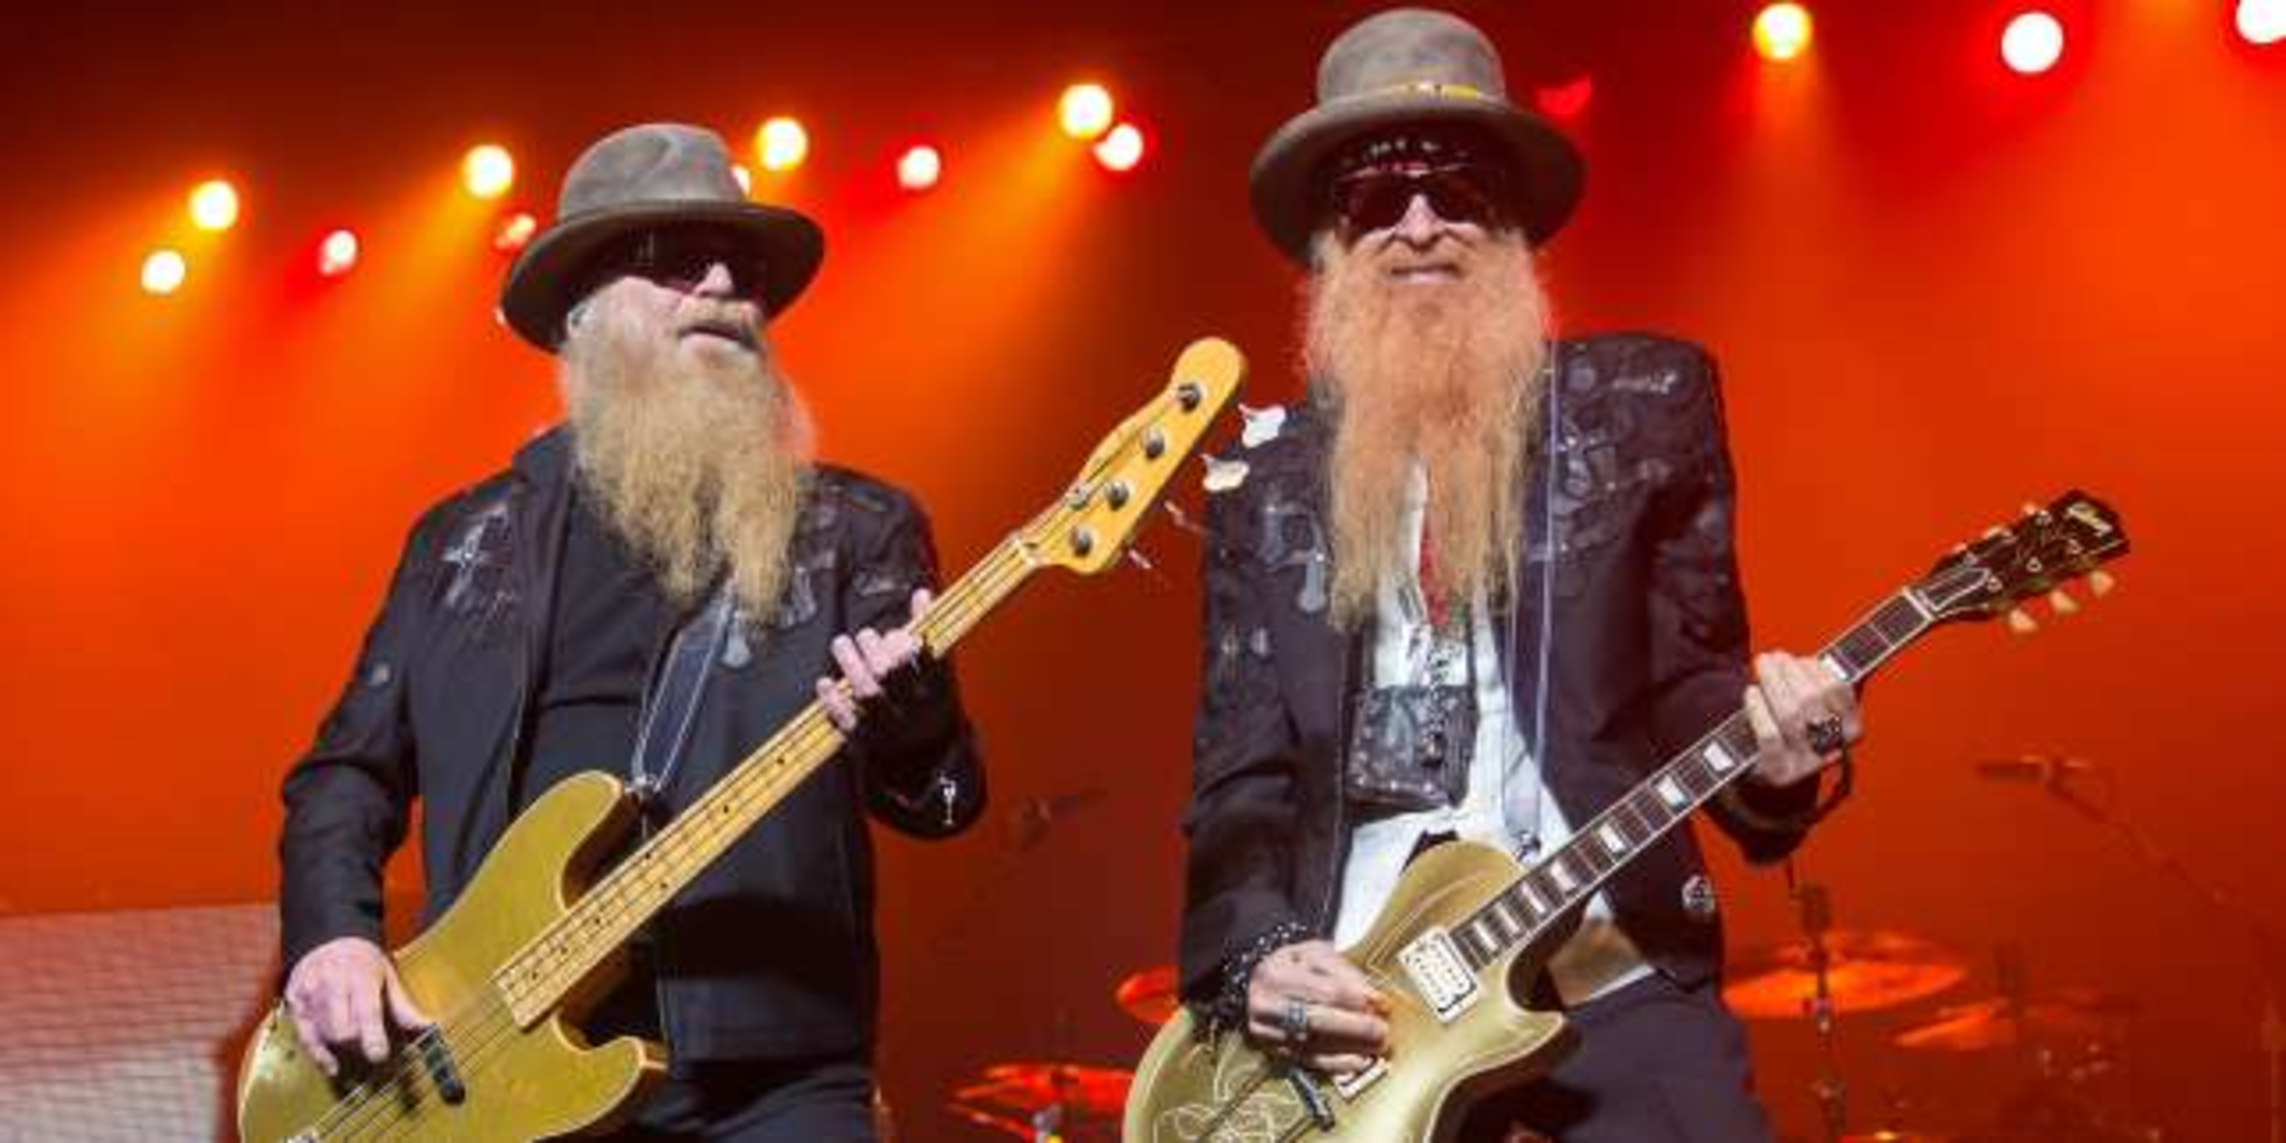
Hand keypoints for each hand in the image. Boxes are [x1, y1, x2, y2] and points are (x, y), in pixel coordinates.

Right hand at [282, 936, 430, 1076]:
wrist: (328, 939)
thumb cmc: (364, 960)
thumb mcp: (388, 975)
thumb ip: (403, 1005)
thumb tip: (427, 1027)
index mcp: (360, 975)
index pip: (365, 1012)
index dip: (372, 1037)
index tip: (379, 1055)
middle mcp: (331, 984)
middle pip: (341, 1030)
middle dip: (356, 1044)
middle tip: (367, 1044)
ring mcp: (309, 994)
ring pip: (323, 1035)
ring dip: (340, 1047)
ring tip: (353, 1042)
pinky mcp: (294, 1003)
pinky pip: (304, 1037)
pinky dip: (318, 1054)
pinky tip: (332, 1065)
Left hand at [817, 589, 934, 733]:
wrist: (923, 761)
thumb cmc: (927, 703)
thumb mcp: (938, 674)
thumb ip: (928, 633)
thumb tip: (921, 592)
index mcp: (938, 694)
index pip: (929, 664)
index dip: (913, 645)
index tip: (900, 634)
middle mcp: (916, 712)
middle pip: (893, 675)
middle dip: (876, 649)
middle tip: (866, 634)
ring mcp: (890, 729)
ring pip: (869, 693)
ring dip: (851, 664)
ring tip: (840, 642)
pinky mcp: (867, 743)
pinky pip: (847, 721)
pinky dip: (833, 701)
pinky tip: (824, 681)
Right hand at [1245, 939, 1390, 1074]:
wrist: (1259, 985)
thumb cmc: (1293, 967)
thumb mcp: (1314, 954)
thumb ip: (1344, 971)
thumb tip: (1375, 998)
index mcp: (1276, 974)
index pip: (1324, 990)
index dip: (1356, 999)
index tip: (1382, 1003)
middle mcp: (1266, 1005)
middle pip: (1317, 1020)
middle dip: (1355, 1027)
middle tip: (1382, 1030)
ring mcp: (1267, 1032)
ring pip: (1313, 1044)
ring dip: (1350, 1048)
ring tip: (1376, 1047)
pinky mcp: (1274, 1053)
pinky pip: (1309, 1062)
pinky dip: (1336, 1064)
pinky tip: (1358, 1062)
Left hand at [1743, 650, 1861, 787]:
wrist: (1765, 763)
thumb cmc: (1791, 723)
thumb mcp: (1813, 703)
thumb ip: (1817, 681)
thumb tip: (1808, 659)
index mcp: (1851, 730)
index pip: (1838, 690)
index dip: (1817, 669)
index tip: (1802, 658)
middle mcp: (1832, 750)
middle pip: (1810, 700)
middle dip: (1790, 672)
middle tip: (1775, 656)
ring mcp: (1805, 764)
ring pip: (1790, 715)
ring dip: (1773, 682)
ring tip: (1763, 665)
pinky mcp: (1778, 772)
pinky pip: (1770, 736)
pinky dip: (1759, 709)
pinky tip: (1751, 692)